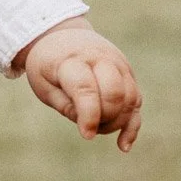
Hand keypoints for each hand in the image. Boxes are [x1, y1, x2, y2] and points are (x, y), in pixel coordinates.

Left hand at [20, 17, 142, 150]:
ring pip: (130, 99)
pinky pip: (137, 101)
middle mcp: (101, 59)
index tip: (86, 135)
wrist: (63, 35)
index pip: (87, 89)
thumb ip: (64, 105)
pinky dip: (132, 124)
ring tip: (98, 128)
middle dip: (106, 118)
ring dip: (118, 121)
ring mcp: (119, 65)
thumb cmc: (48, 64)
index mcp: (72, 60)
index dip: (89, 116)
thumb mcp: (43, 83)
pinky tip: (123, 146)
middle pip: (116, 94)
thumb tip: (89, 127)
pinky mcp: (128, 74)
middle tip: (89, 126)